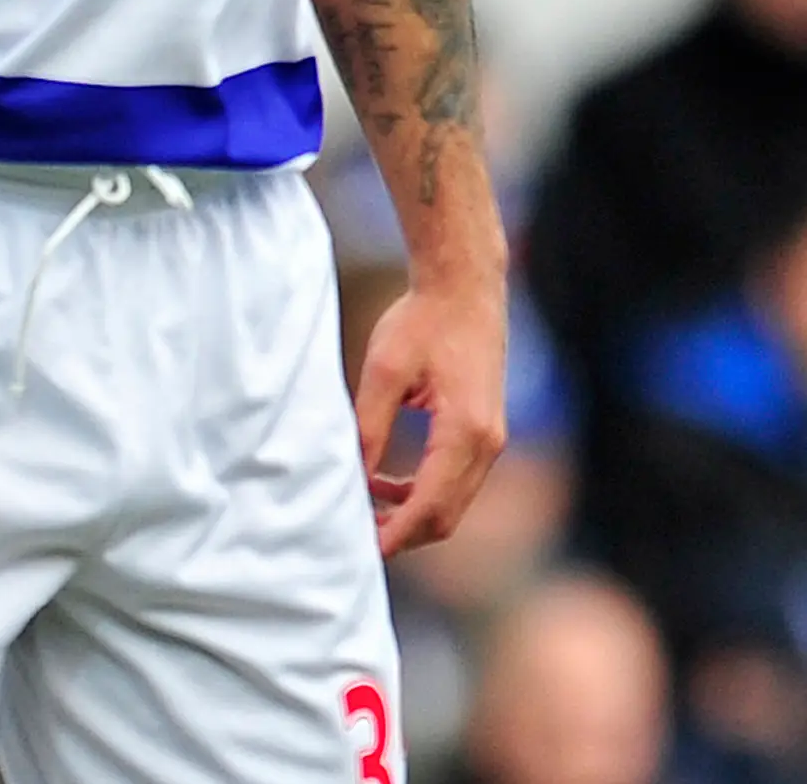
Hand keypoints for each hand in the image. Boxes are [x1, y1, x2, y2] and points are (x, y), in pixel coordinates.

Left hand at [355, 276, 507, 556]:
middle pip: (446, 515)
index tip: (364, 552)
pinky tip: (384, 482)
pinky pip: (455, 480)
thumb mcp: (384, 371)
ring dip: (410, 514)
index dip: (397, 535)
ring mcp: (490, 440)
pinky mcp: (484, 432)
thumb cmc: (422, 321)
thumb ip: (369, 426)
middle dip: (403, 534)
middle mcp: (487, 444)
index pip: (431, 505)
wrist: (464, 289)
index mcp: (465, 433)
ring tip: (362, 511)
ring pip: (453, 502)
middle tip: (355, 540)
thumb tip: (351, 474)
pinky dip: (422, 492)